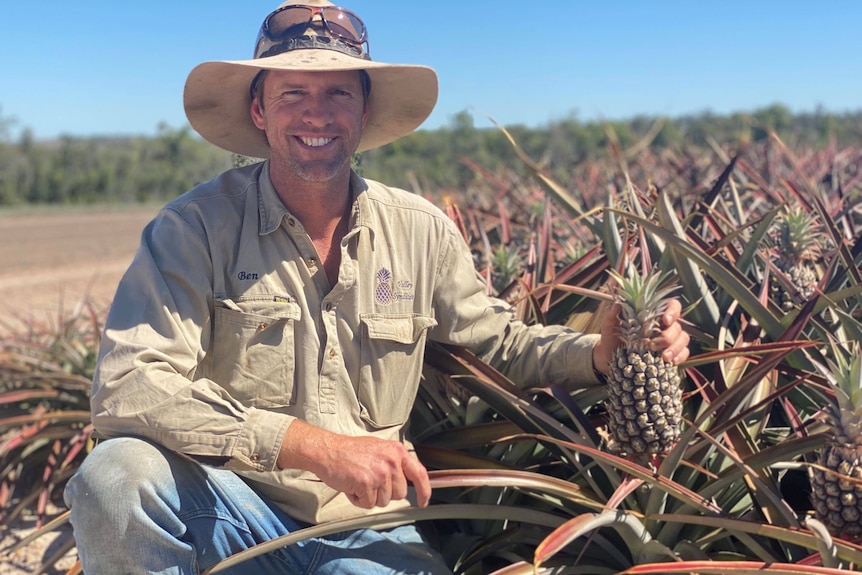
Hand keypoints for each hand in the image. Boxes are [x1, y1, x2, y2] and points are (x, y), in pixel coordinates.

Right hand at [278, 420, 430, 508]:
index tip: (423, 502)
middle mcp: (391, 461)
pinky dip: (358, 499)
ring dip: (370, 496)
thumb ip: (394, 463)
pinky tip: (351, 485)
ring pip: (383, 501)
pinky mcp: (367, 483)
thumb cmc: (350, 451)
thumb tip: (405, 481)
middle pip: (399, 494)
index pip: (419, 473)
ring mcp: (380, 472)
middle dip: (384, 493)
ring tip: (358, 480)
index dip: (424, 490)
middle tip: (368, 480)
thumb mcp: (379, 449)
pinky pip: (368, 504)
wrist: (328, 451)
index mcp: (396, 451)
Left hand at [592, 298, 689, 374]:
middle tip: (653, 345)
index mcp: (651, 315)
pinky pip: (684, 353)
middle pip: (676, 325)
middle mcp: (663, 326)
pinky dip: (680, 357)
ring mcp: (669, 340)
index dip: (672, 311)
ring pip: (683, 338)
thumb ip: (611, 316)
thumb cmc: (612, 340)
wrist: (611, 360)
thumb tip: (616, 305)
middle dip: (668, 336)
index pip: (670, 305)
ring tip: (663, 357)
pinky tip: (670, 362)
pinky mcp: (671, 354)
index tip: (665, 320)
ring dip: (675, 347)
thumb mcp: (608, 328)